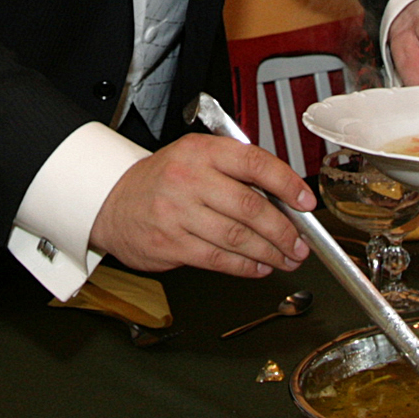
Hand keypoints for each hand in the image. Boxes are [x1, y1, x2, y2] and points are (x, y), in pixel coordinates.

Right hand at [89, 135, 315, 277]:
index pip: (254, 162)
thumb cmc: (161, 180)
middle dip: (284, 230)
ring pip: (237, 237)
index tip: (306, 202)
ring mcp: (177, 212)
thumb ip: (234, 171)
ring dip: (269, 252)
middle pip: (249, 206)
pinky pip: (218, 258)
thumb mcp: (194, 158)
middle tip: (300, 243)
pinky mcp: (170, 243)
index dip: (287, 184)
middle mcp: (188, 178)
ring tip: (286, 258)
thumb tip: (283, 198)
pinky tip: (258, 266)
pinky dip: (245, 266)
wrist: (112, 202)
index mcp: (200, 151)